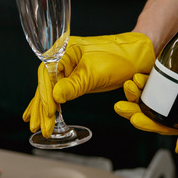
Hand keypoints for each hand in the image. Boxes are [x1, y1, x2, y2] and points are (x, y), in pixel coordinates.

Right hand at [23, 32, 155, 136]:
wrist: (139, 54)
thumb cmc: (120, 56)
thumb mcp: (96, 72)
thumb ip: (75, 85)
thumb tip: (55, 97)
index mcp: (64, 49)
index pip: (47, 74)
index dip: (46, 96)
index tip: (48, 113)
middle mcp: (63, 58)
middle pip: (46, 84)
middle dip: (42, 107)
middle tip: (40, 127)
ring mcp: (69, 69)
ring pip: (51, 91)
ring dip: (45, 110)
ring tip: (38, 127)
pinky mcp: (77, 79)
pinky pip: (61, 93)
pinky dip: (54, 106)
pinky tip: (46, 116)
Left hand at [114, 27, 177, 152]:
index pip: (159, 124)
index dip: (146, 123)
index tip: (135, 119)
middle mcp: (171, 103)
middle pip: (147, 111)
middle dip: (132, 109)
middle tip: (121, 107)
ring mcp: (165, 88)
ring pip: (144, 95)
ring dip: (134, 94)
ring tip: (130, 87)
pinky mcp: (162, 73)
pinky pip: (147, 80)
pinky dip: (140, 80)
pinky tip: (136, 78)